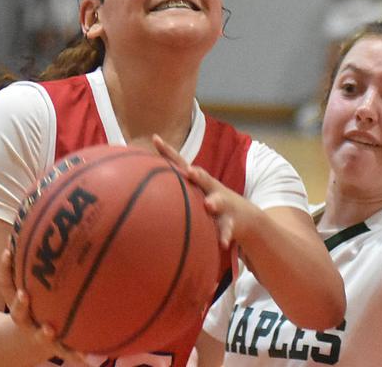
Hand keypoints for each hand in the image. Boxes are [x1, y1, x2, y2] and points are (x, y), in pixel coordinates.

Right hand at [0, 248, 87, 363]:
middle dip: (19, 305)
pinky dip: (77, 356)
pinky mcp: (57, 346)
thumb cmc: (34, 303)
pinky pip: (68, 351)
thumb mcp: (28, 284)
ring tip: (49, 331)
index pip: (6, 285)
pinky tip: (89, 360)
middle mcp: (25, 320)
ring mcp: (39, 334)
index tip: (7, 253)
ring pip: (40, 337)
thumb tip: (38, 219)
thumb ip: (31, 260)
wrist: (26, 341)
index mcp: (19, 303)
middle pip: (17, 314)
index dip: (4, 269)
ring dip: (43, 334)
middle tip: (24, 295)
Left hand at [152, 134, 260, 248]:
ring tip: (210, 205)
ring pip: (218, 201)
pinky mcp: (231, 222)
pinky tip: (222, 243)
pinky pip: (227, 230)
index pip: (180, 163)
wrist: (246, 218)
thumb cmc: (210, 205)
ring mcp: (223, 204)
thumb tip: (134, 191)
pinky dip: (224, 235)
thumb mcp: (193, 195)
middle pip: (203, 178)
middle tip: (190, 171)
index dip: (168, 151)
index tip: (155, 138)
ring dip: (214, 202)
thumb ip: (170, 192)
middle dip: (197, 174)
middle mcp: (211, 189)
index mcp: (198, 182)